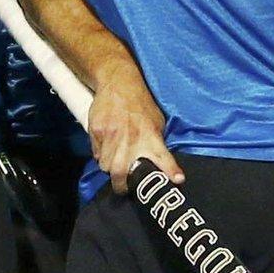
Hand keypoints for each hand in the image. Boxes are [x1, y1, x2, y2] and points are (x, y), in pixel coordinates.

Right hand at [87, 68, 184, 195]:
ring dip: (110, 168)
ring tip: (115, 160)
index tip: (177, 181)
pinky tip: (107, 144)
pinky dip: (101, 154)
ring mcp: (111, 136)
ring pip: (105, 165)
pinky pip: (96, 153)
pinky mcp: (96, 131)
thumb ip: (155, 141)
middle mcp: (131, 138)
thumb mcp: (156, 121)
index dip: (170, 170)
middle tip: (123, 188)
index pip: (163, 156)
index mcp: (151, 135)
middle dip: (120, 186)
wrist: (119, 83)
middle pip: (120, 172)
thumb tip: (156, 162)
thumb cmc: (140, 104)